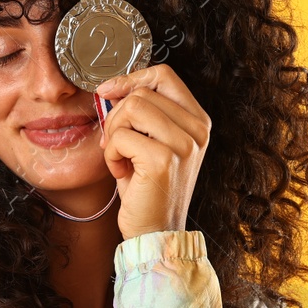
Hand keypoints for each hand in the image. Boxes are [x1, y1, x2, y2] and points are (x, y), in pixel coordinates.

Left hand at [94, 64, 211, 238]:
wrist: (156, 232)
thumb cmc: (149, 188)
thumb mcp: (152, 143)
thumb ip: (143, 114)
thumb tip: (111, 89)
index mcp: (198, 121)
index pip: (164, 75)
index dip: (132, 78)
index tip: (109, 92)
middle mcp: (197, 130)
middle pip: (142, 93)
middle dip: (116, 116)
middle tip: (115, 144)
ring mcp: (184, 144)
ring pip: (131, 108)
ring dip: (114, 134)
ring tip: (121, 157)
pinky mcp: (164, 159)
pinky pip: (121, 137)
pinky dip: (112, 155)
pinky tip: (122, 172)